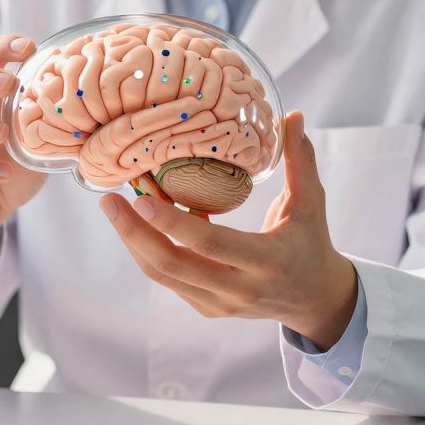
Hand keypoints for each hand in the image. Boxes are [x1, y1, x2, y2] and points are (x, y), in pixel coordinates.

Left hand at [98, 111, 357, 347]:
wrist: (315, 299)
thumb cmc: (311, 242)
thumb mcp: (311, 203)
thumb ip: (300, 160)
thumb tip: (292, 115)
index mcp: (265, 260)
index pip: (210, 242)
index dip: (172, 223)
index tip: (141, 199)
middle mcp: (238, 288)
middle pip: (172, 264)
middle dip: (134, 233)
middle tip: (109, 202)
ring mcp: (220, 303)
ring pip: (163, 275)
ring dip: (134, 242)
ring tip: (113, 209)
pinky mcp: (208, 309)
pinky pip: (169, 280)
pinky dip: (149, 252)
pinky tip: (138, 224)